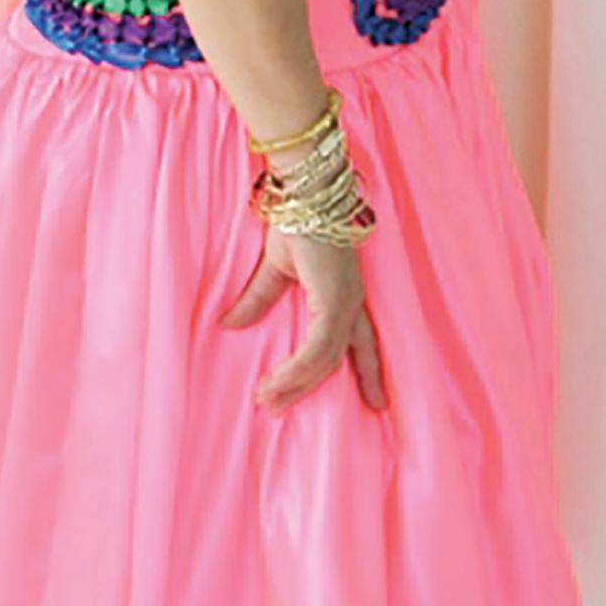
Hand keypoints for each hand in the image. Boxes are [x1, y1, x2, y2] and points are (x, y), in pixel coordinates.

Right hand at [217, 228, 387, 413]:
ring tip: (268, 401)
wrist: (304, 194)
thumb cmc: (297, 221)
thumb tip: (229, 324)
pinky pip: (318, 347)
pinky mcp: (333, 300)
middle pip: (338, 359)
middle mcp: (352, 303)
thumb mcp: (275, 268)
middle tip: (281, 412)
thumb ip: (259, 299)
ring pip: (326, 359)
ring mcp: (345, 302)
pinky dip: (297, 368)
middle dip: (311, 388)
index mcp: (346, 297)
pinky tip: (277, 382)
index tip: (375, 402)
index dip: (369, 374)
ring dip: (295, 383)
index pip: (363, 345)